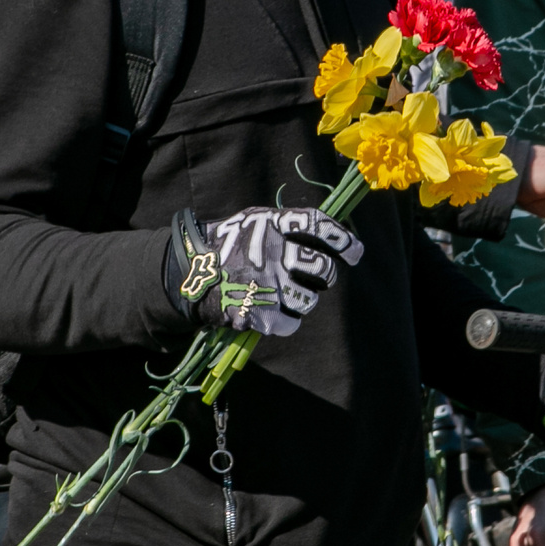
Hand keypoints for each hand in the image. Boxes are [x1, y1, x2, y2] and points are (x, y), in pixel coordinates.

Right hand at [165, 206, 362, 338]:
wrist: (189, 273)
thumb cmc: (228, 245)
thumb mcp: (254, 221)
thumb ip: (287, 226)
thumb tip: (332, 237)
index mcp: (273, 225)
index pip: (319, 226)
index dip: (343, 239)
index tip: (355, 252)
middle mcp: (272, 253)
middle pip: (322, 270)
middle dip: (325, 276)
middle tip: (319, 277)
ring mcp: (265, 285)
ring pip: (309, 300)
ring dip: (303, 300)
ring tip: (285, 294)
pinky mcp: (258, 314)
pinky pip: (290, 323)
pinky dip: (284, 321)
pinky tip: (270, 312)